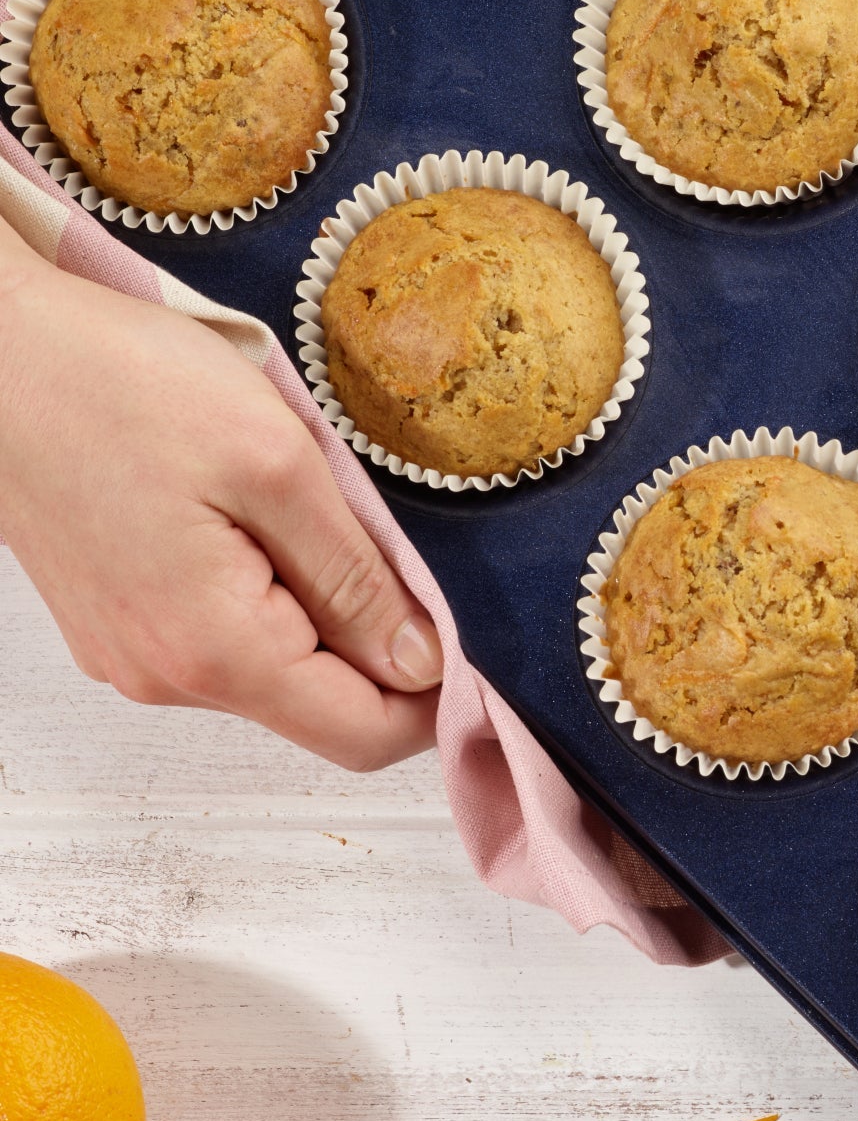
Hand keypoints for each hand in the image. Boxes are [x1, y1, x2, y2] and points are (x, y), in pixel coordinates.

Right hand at [0, 217, 441, 769]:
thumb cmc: (118, 385)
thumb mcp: (278, 466)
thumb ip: (356, 577)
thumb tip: (422, 660)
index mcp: (217, 650)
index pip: (366, 736)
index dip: (439, 700)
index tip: (476, 636)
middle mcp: (168, 676)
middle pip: (324, 707)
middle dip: (382, 644)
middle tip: (392, 541)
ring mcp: (135, 653)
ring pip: (277, 669)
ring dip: (323, 609)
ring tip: (308, 508)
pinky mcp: (118, 622)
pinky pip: (226, 635)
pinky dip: (269, 593)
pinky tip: (256, 514)